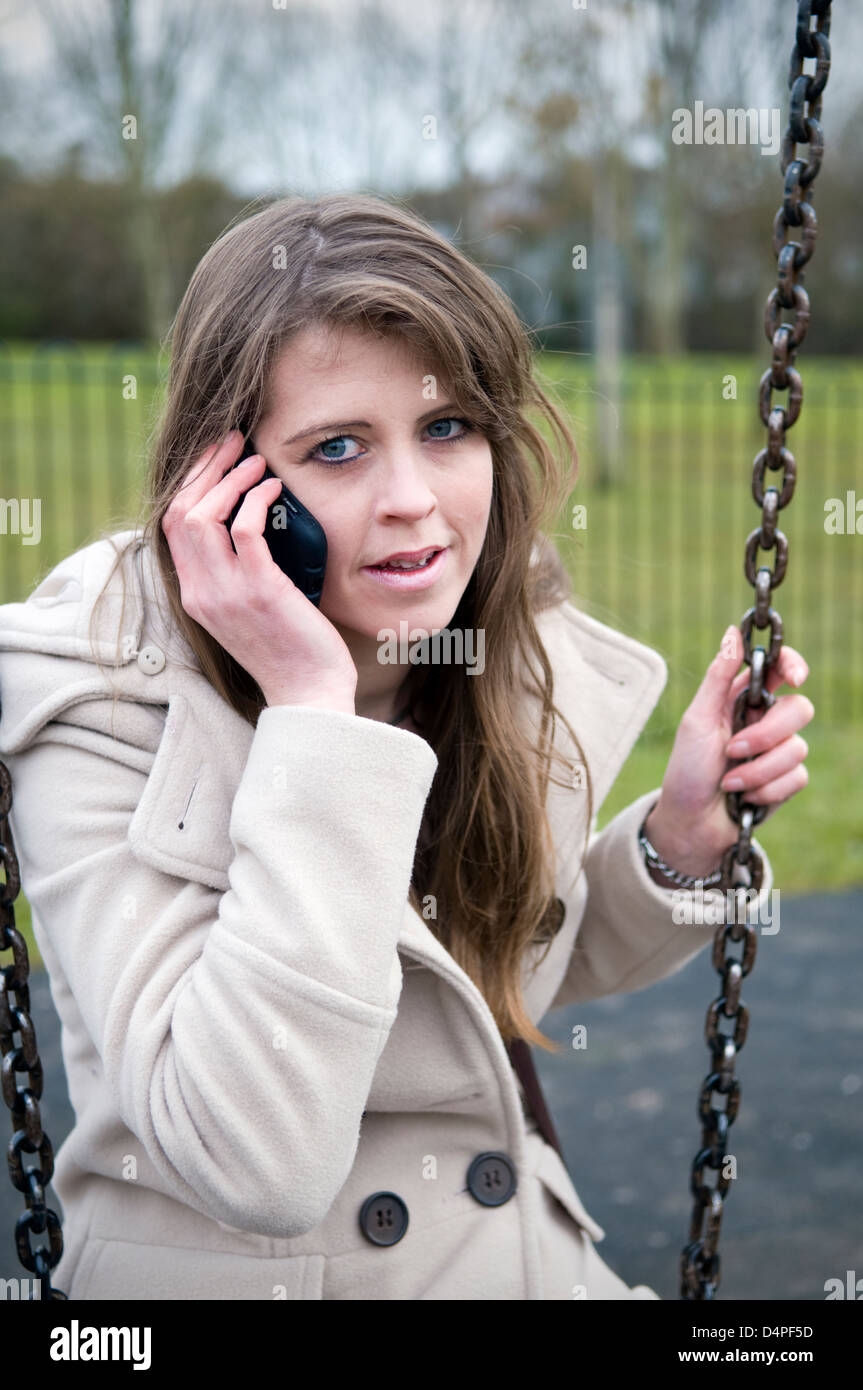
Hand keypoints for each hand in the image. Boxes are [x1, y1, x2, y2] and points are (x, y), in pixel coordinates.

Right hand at [161, 430, 357, 709]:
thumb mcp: (247, 610)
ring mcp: (227, 592)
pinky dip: (256, 499)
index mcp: (195, 595)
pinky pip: (244, 529)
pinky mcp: (259, 590)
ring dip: (229, 479)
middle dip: (205, 468)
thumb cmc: (289, 650)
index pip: (172, 526)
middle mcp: (202, 592)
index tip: (214, 458)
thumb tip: (246, 525)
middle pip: (181, 512)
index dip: (190, 483)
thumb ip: (235, 574)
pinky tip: (274, 487)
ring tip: (255, 459)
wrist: (308, 693)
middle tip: (232, 441)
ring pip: (204, 516)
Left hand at [644, 624, 813, 875]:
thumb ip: (719, 677)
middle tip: (732, 749)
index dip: (794, 666)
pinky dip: (765, 789)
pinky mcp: (785, 782)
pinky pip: (797, 777)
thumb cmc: (687, 770)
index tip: (795, 678)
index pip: (780, 669)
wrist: (691, 823)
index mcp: (741, 699)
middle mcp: (764, 721)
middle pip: (799, 709)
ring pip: (797, 748)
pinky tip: (743, 797)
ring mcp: (777, 752)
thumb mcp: (697, 720)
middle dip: (766, 734)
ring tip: (728, 781)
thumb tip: (733, 632)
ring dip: (757, 770)